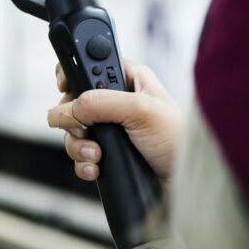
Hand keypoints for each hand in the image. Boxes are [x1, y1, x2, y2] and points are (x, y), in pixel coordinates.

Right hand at [47, 59, 180, 183]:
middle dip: (73, 118)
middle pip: (74, 100)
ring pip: (73, 129)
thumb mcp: (142, 111)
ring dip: (78, 145)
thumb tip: (69, 108)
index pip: (91, 63)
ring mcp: (110, 128)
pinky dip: (83, 162)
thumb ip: (102, 102)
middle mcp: (116, 101)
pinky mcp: (107, 152)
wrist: (183, 184)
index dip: (74, 72)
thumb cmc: (177, 142)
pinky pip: (80, 154)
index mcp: (128, 79)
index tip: (64, 87)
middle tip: (84, 129)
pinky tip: (96, 167)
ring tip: (95, 154)